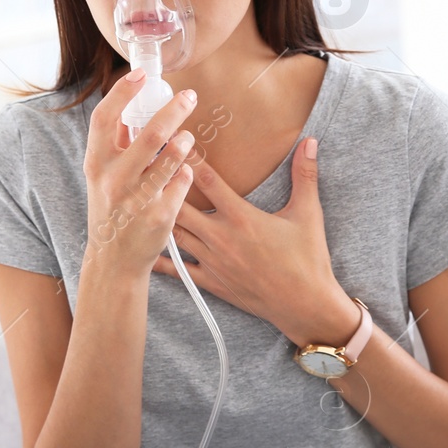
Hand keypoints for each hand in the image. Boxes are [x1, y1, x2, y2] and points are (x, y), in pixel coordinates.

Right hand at [84, 72, 198, 278]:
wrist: (114, 259)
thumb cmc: (110, 208)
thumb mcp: (101, 175)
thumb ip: (114, 142)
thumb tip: (129, 103)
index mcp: (96, 163)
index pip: (104, 118)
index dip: (122, 92)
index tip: (140, 75)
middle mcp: (113, 180)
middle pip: (150, 133)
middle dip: (174, 110)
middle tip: (189, 97)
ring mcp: (137, 199)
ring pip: (172, 157)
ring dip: (184, 142)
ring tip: (188, 138)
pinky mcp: (160, 216)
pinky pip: (182, 182)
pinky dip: (185, 172)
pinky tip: (183, 171)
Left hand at [154, 136, 355, 345]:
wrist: (304, 305)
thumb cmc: (308, 259)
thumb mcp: (308, 214)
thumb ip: (305, 175)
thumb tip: (310, 142)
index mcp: (241, 217)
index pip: (208, 181)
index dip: (189, 159)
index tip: (173, 141)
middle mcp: (221, 237)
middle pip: (179, 206)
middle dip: (163, 187)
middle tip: (145, 169)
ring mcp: (213, 261)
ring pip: (174, 235)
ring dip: (157, 217)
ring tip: (137, 202)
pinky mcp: (211, 282)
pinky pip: (177, 270)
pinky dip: (159, 259)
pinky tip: (142, 248)